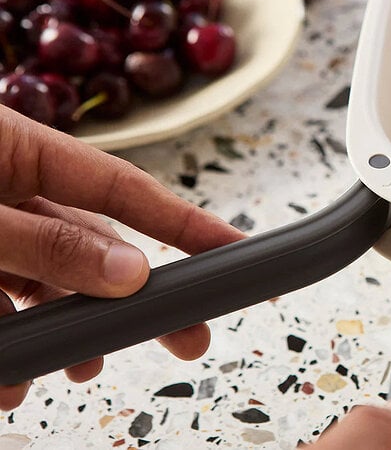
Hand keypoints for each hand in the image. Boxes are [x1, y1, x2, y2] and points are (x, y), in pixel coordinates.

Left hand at [0, 107, 245, 409]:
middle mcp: (7, 187)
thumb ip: (48, 245)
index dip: (184, 220)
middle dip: (136, 295)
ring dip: (68, 327)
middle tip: (187, 334)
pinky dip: (14, 339)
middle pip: (95, 244)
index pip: (124, 189)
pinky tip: (12, 373)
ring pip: (46, 280)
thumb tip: (133, 272)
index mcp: (18, 150)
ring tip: (82, 365)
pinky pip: (2, 302)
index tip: (235, 249)